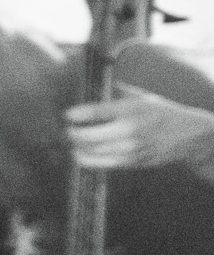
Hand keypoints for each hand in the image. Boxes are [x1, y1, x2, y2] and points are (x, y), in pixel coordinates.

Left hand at [64, 85, 213, 171]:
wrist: (188, 135)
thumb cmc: (160, 112)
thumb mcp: (141, 98)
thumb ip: (116, 96)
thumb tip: (90, 91)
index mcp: (131, 109)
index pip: (95, 112)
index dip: (76, 114)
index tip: (67, 114)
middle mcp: (129, 130)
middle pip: (88, 136)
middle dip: (72, 133)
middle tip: (66, 130)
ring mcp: (131, 148)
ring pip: (92, 152)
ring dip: (76, 148)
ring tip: (71, 142)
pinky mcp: (133, 162)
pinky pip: (103, 164)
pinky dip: (87, 160)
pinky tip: (79, 154)